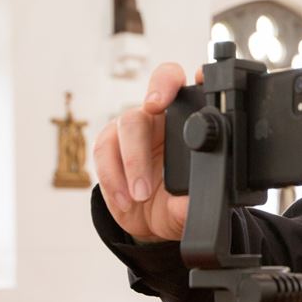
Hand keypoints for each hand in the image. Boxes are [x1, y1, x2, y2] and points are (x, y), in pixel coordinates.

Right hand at [93, 62, 201, 241]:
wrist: (147, 222)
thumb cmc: (173, 203)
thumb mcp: (186, 208)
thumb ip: (188, 205)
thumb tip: (188, 205)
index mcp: (187, 125)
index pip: (189, 91)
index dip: (193, 81)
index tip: (198, 78)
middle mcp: (160, 121)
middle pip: (154, 98)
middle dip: (155, 97)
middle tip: (155, 107)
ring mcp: (133, 131)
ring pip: (128, 124)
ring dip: (133, 160)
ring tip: (141, 194)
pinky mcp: (108, 146)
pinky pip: (103, 150)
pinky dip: (112, 177)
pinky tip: (125, 199)